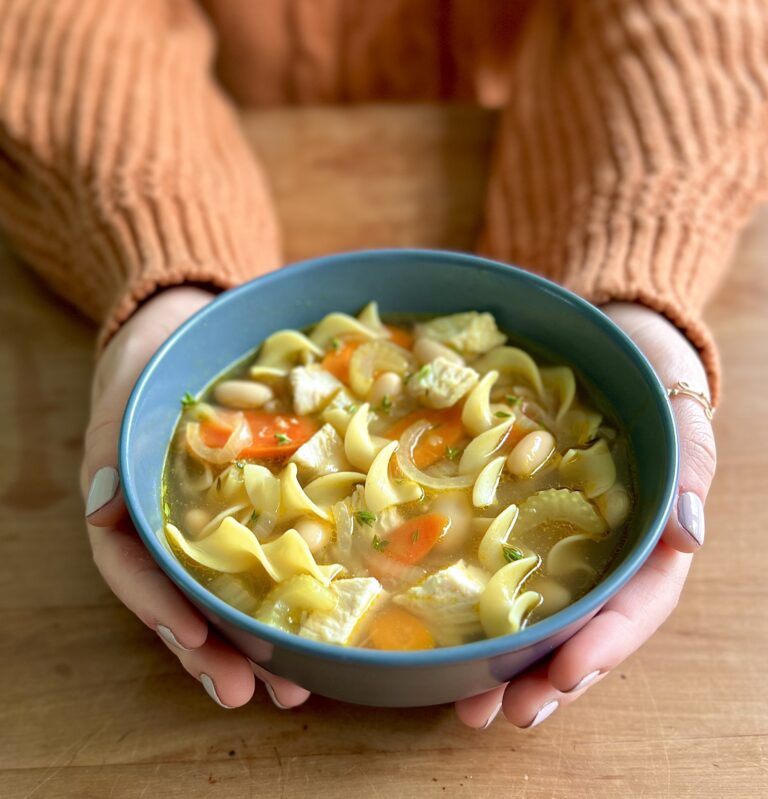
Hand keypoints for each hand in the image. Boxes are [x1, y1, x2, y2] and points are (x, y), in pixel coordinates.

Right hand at [82, 287, 308, 709]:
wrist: (197, 325)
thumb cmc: (152, 358)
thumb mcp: (124, 390)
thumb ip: (109, 447)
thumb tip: (101, 510)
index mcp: (133, 505)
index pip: (136, 571)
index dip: (162, 609)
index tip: (198, 640)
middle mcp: (173, 524)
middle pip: (185, 600)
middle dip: (215, 651)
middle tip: (253, 693)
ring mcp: (217, 520)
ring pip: (229, 593)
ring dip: (254, 642)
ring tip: (290, 685)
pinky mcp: (257, 507)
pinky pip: (270, 555)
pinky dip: (287, 593)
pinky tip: (318, 624)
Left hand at [456, 302, 715, 728]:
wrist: (603, 344)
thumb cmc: (650, 375)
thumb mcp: (682, 408)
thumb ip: (693, 464)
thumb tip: (692, 536)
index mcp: (648, 538)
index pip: (634, 606)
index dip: (604, 646)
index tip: (565, 674)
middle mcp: (601, 551)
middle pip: (583, 631)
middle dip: (548, 678)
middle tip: (504, 713)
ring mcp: (557, 541)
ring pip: (541, 620)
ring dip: (512, 668)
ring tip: (472, 706)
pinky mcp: (518, 522)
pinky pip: (501, 574)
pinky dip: (482, 615)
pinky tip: (451, 644)